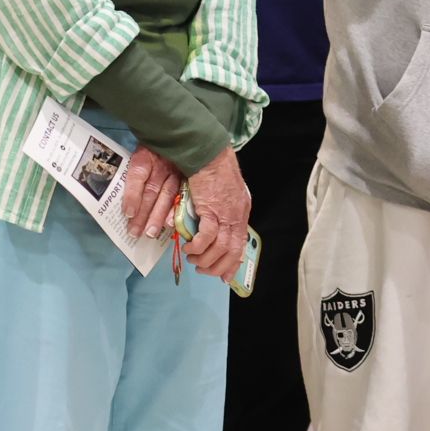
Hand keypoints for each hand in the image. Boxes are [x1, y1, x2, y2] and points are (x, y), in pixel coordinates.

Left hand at [122, 145, 182, 239]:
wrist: (173, 136)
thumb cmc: (149, 150)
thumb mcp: (136, 154)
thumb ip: (129, 174)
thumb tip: (121, 200)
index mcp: (145, 157)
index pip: (138, 175)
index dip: (132, 194)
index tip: (127, 213)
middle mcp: (161, 165)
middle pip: (151, 191)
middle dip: (143, 214)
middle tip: (134, 233)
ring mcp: (175, 171)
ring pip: (166, 196)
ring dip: (158, 216)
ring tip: (150, 233)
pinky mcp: (185, 177)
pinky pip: (181, 196)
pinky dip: (175, 210)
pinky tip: (170, 223)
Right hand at [180, 145, 252, 282]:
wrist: (208, 154)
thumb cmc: (212, 171)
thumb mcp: (221, 196)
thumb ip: (219, 213)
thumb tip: (212, 231)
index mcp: (240, 212)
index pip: (240, 245)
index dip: (232, 264)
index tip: (223, 276)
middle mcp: (237, 215)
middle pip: (232, 251)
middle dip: (217, 267)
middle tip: (201, 269)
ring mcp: (226, 213)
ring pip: (220, 248)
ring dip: (204, 258)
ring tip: (192, 257)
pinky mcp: (212, 209)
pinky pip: (207, 236)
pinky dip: (198, 246)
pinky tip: (189, 246)